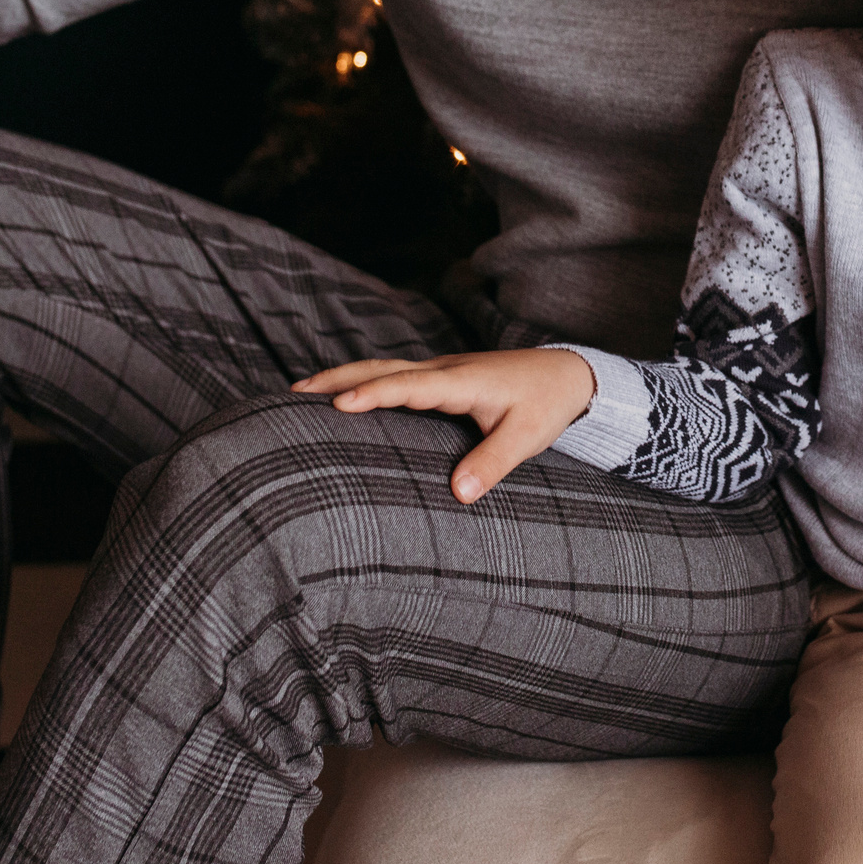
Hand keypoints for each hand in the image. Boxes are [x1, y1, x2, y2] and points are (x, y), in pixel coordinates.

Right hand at [291, 348, 595, 503]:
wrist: (568, 374)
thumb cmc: (547, 405)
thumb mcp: (527, 437)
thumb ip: (493, 462)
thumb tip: (458, 494)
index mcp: (462, 381)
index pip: (409, 385)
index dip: (374, 394)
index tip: (338, 405)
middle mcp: (445, 370)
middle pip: (383, 368)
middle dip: (339, 378)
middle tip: (294, 394)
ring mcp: (441, 371)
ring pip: (384, 368)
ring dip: (345, 377)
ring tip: (303, 393)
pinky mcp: (443, 378)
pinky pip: (395, 376)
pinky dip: (364, 381)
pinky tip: (347, 396)